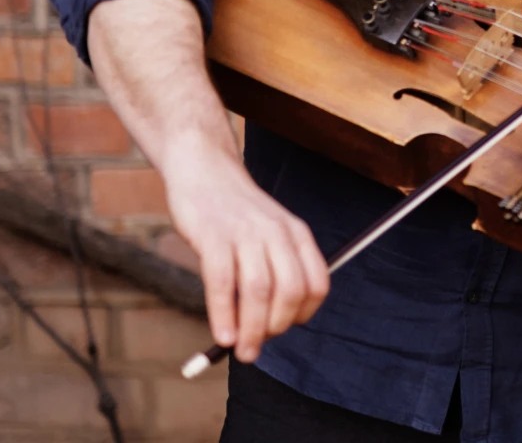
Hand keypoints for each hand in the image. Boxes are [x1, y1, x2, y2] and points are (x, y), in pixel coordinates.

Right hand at [163, 137, 330, 362]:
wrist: (204, 169)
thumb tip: (265, 325)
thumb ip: (273, 270)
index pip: (317, 283)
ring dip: (251, 328)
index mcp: (296, 234)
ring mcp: (245, 233)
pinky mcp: (212, 235)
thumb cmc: (235, 212)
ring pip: (258, 290)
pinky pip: (221, 282)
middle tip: (257, 347)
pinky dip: (223, 313)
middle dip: (276, 327)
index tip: (284, 329)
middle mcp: (277, 233)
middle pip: (290, 290)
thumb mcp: (268, 233)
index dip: (305, 313)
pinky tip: (222, 335)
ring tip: (242, 351)